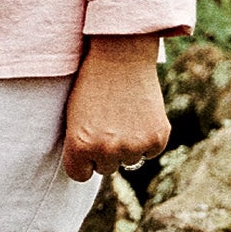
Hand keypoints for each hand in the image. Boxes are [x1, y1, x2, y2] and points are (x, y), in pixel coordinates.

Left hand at [62, 34, 169, 180]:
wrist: (120, 57)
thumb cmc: (91, 84)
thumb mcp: (74, 115)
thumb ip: (81, 145)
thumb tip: (92, 168)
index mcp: (79, 145)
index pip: (79, 175)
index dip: (82, 159)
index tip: (85, 145)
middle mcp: (106, 150)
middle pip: (105, 168)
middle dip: (105, 151)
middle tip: (105, 123)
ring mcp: (133, 146)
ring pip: (129, 160)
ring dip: (127, 145)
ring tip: (121, 115)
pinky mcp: (157, 139)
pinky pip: (150, 152)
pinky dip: (146, 139)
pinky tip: (138, 115)